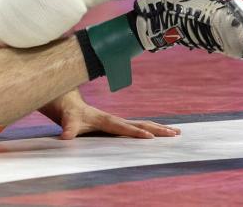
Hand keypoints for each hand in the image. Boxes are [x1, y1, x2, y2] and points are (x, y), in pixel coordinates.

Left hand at [43, 91, 180, 139]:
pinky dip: (152, 129)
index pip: (122, 127)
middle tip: (174, 133)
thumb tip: (65, 136)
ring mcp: (119, 121)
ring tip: (177, 132)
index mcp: (104, 120)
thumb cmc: (69, 114)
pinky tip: (162, 133)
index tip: (149, 136)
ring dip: (158, 128)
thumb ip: (67, 128)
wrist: (70, 105)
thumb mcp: (67, 121)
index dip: (135, 132)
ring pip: (142, 124)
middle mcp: (115, 119)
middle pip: (139, 124)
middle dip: (156, 129)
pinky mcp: (119, 124)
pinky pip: (138, 127)